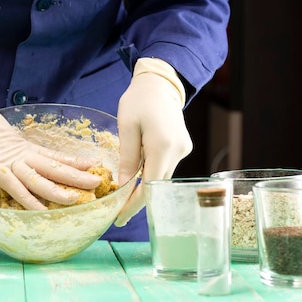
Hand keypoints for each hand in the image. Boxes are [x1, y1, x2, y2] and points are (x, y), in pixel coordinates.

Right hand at [0, 66, 101, 209]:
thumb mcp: (3, 137)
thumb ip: (14, 147)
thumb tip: (20, 155)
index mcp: (25, 147)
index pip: (56, 156)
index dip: (76, 161)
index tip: (94, 163)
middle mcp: (24, 155)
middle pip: (55, 166)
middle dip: (77, 175)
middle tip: (98, 181)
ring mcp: (11, 163)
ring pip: (40, 179)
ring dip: (59, 190)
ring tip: (78, 198)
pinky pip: (17, 188)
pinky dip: (30, 201)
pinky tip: (43, 211)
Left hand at [114, 58, 192, 225]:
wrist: (160, 83)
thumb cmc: (138, 100)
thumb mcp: (127, 127)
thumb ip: (127, 158)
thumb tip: (123, 187)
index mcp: (162, 145)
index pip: (149, 186)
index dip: (134, 205)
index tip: (119, 217)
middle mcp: (178, 151)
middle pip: (157, 185)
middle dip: (138, 200)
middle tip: (118, 213)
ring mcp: (183, 149)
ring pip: (162, 177)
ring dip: (145, 187)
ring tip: (124, 198)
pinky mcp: (183, 147)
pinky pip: (166, 167)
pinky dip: (152, 174)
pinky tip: (138, 178)